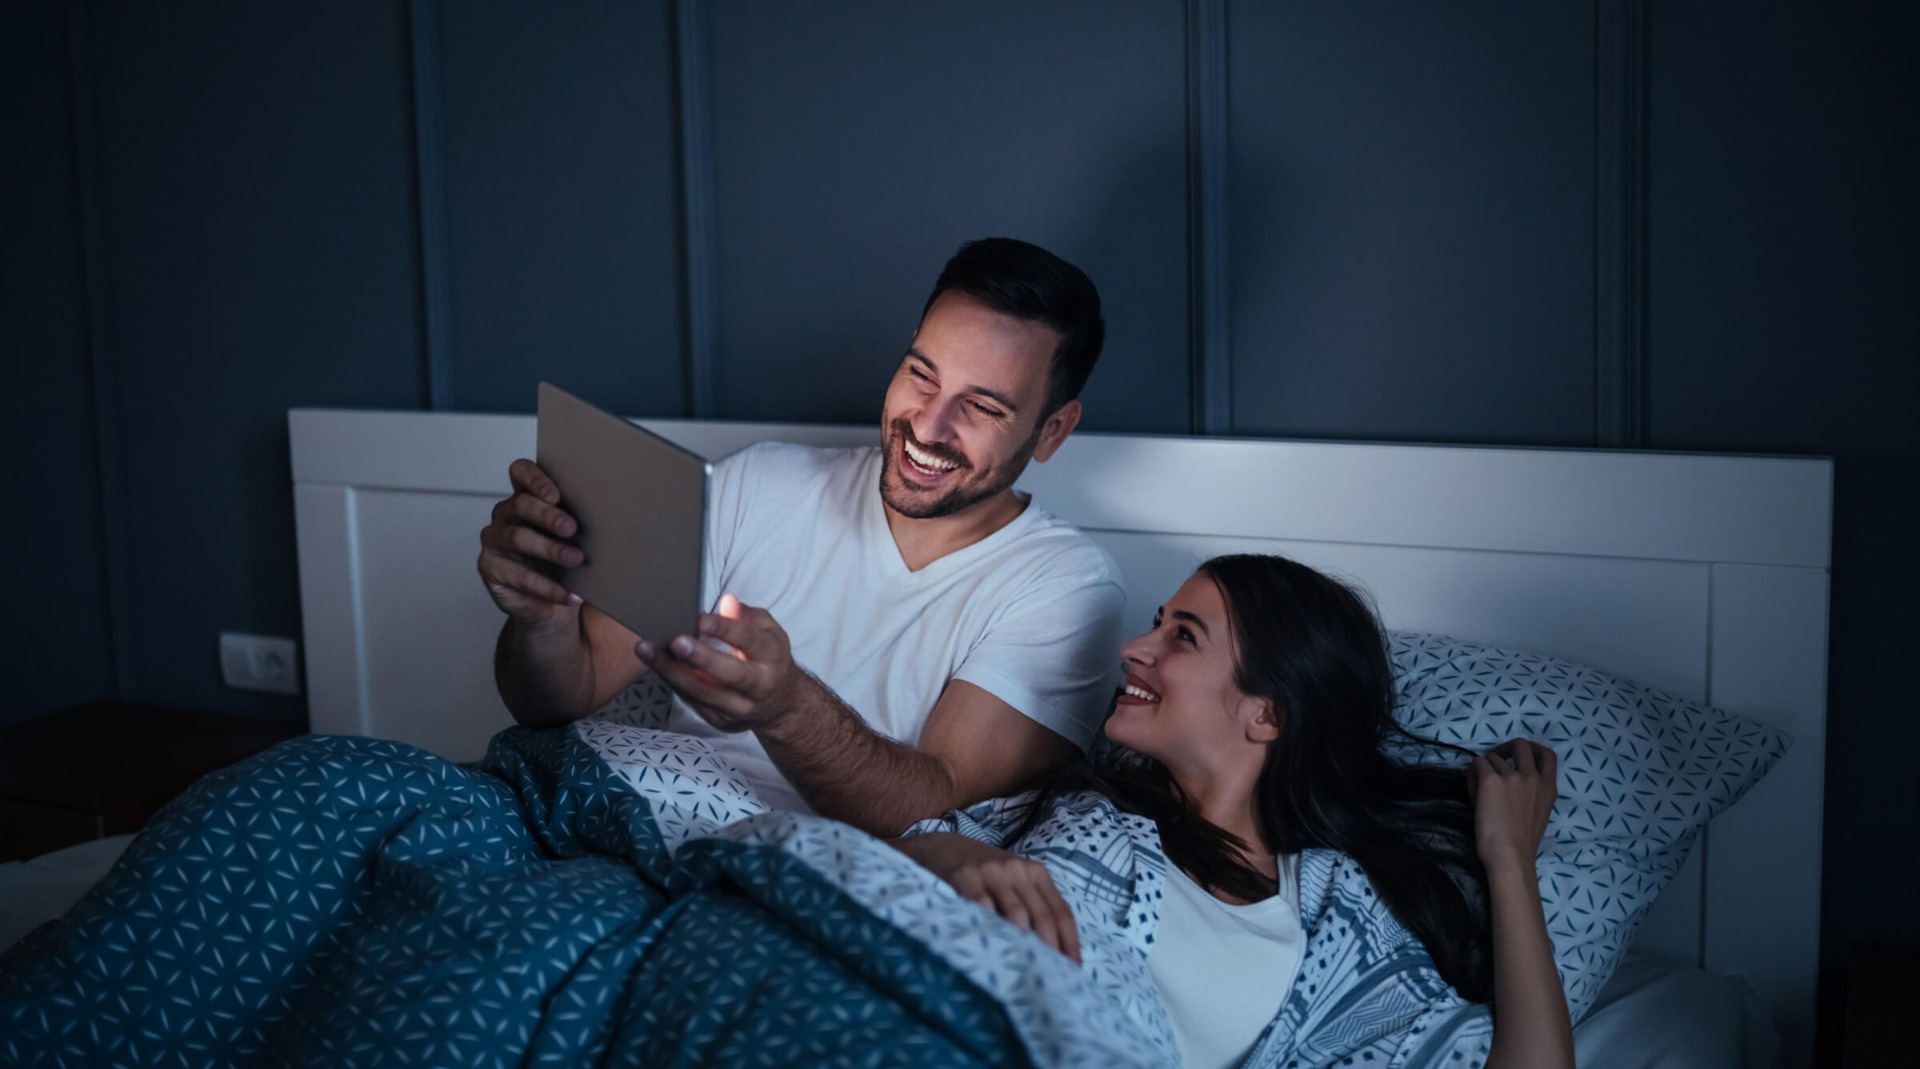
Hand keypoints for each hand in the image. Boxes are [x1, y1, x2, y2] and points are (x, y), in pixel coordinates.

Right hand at [476, 459, 584, 628]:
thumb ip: (578, 524)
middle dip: (548, 515)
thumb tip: (612, 520)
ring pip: (517, 536)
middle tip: (571, 528)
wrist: (549, 602)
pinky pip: (518, 575)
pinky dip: (547, 587)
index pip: (521, 473)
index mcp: (526, 496)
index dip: (535, 479)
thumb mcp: (573, 540)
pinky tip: (568, 595)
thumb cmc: (563, 561)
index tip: (556, 495)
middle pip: (521, 504)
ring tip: (576, 559)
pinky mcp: (490, 567)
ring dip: (550, 549)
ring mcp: (495, 539)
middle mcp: (506, 514)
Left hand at [637, 594, 805, 731]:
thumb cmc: (767, 657)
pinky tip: (655, 664)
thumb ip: (746, 616)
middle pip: (730, 674)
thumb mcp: (767, 631)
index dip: (725, 629)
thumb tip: (727, 602)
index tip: (700, 619)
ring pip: (702, 691)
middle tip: (676, 642)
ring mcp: (738, 707)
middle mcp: (759, 686)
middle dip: (701, 658)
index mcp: (773, 657)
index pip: (749, 641)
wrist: (779, 703)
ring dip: (671, 671)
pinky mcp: (720, 720)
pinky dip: (672, 681)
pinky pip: (691, 700)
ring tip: (646, 650)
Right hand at [895, 833, 1080, 962]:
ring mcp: (991, 872)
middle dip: (1050, 950)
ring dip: (1023, 945)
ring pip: (1016, 914)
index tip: (1073, 968)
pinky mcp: (965, 875)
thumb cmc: (984, 872)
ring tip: (1026, 971)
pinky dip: (990, 928)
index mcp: (1036, 873)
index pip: (1061, 912)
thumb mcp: (1014, 880)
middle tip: (1050, 978)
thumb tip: (1053, 951)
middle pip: (1042, 917)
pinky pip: (982, 905)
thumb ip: (1033, 905)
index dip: (1070, 942)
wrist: (942, 846)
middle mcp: (1018, 870)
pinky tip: (994, 948)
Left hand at [1468, 738, 1557, 874]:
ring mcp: (1512, 777)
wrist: (1510, 857)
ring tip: (1479, 795)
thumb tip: (1511, 781)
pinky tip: (1474, 798)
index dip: (1533, 749)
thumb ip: (1533, 794)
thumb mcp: (1540, 814)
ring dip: (1483, 771)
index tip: (1517, 755)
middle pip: (1521, 744)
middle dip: (1504, 748)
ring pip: (1492, 757)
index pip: (1548, 755)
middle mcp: (1532, 778)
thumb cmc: (1522, 844)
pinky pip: (1476, 764)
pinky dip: (1472, 777)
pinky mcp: (1490, 780)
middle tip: (1492, 762)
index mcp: (1549, 788)